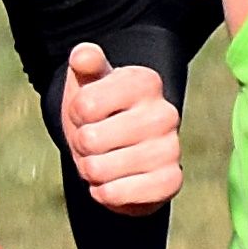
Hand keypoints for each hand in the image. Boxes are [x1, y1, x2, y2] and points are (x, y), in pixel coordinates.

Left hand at [54, 53, 183, 213]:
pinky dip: (104, 192)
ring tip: (104, 160)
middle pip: (89, 139)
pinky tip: (113, 182)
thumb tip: (83, 54)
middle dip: (81, 145)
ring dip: (91, 170)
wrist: (122, 152)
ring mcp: (171, 148)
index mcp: (146, 82)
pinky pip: (116, 194)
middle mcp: (165, 113)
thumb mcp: (89, 83)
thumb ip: (85, 64)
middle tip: (95, 142)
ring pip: (99, 169)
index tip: (89, 114)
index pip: (85, 105)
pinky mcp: (170, 181)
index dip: (77, 115)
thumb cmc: (101, 113)